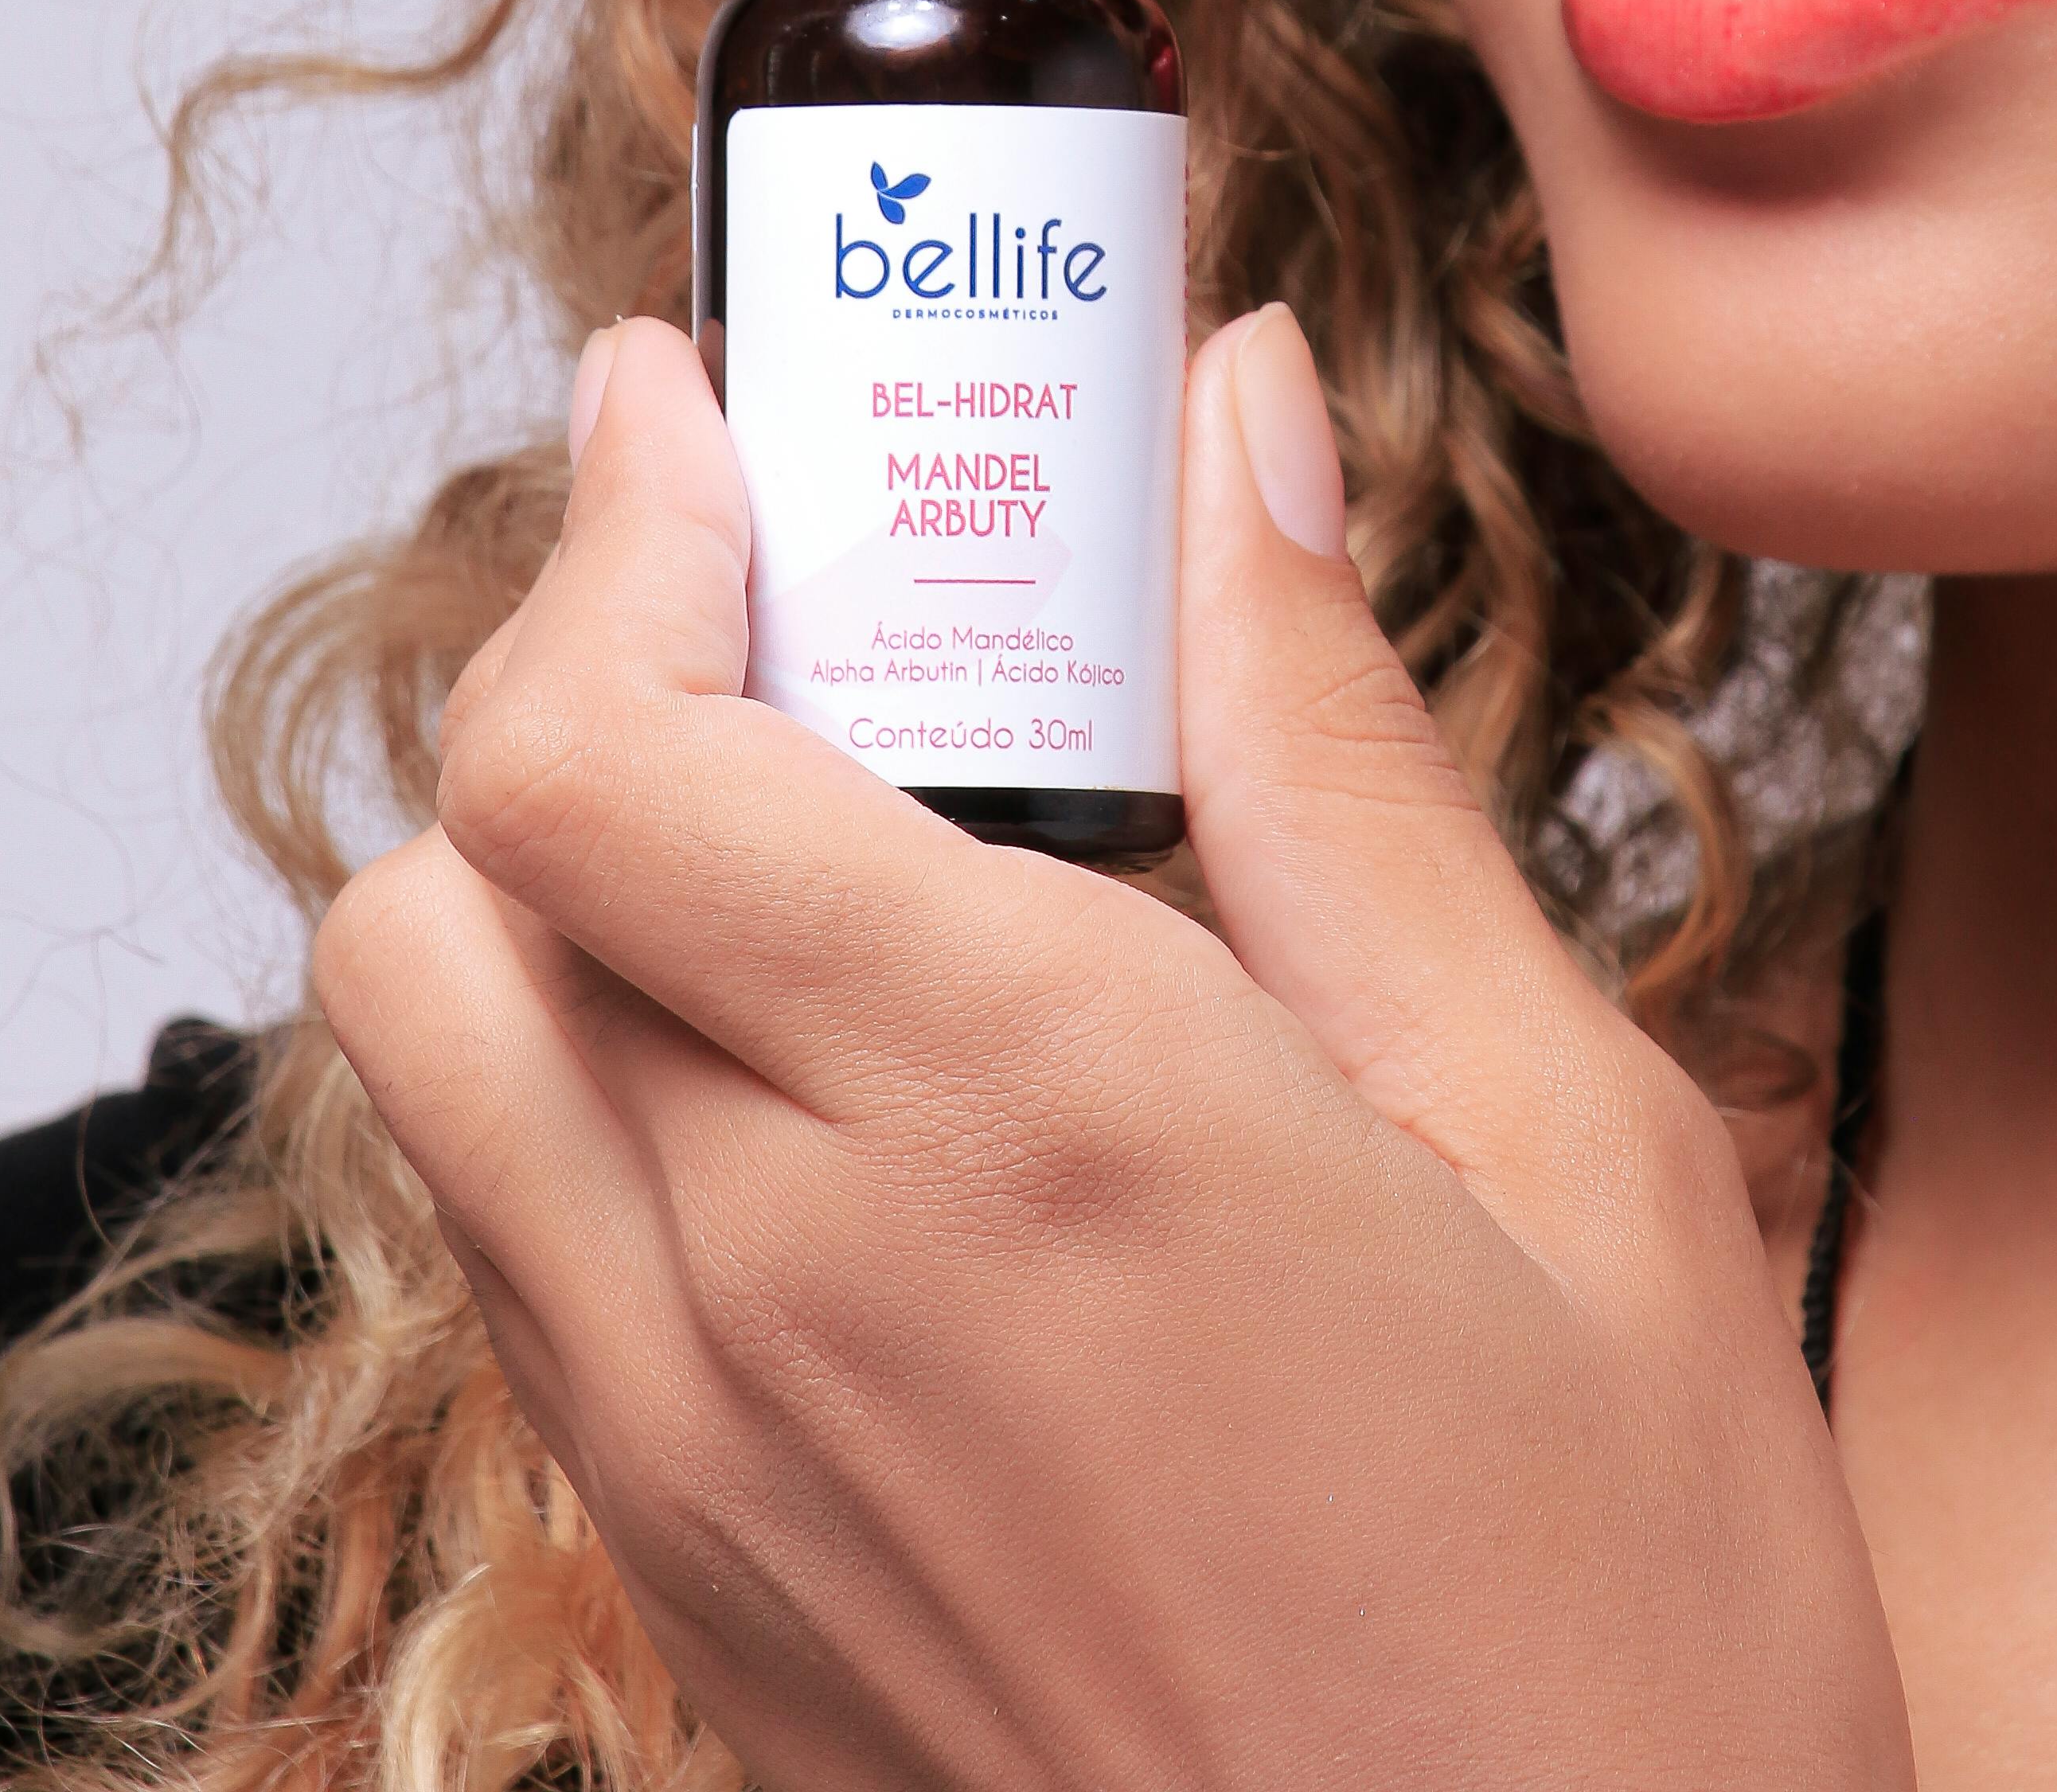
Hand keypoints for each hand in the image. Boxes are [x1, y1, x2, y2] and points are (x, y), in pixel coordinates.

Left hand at [317, 313, 1911, 1791]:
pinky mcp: (701, 1611)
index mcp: (1009, 1124)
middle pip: (458, 875)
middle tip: (791, 584)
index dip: (614, 523)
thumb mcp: (1569, 1141)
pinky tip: (831, 1071)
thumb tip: (1233, 430)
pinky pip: (530, 1267)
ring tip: (809, 811)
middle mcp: (777, 1293)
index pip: (590, 751)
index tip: (702, 400)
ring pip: (442, 1074)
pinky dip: (592, 1089)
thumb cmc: (1614, 1656)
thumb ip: (1341, 758)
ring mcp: (704, 1478)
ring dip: (559, 876)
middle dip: (581, 662)